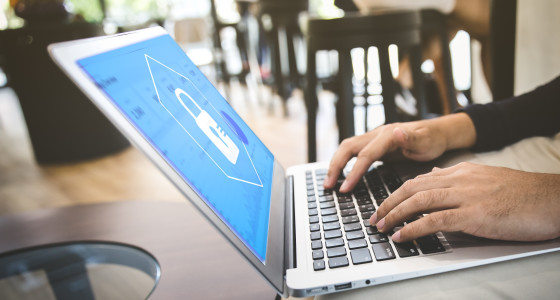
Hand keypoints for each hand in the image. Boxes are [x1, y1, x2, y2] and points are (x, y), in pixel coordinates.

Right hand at [324, 113, 475, 192]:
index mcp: (387, 135)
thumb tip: (397, 132)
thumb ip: (411, 139)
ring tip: (329, 182)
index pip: (365, 155)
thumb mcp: (426, 141)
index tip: (345, 188)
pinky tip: (341, 175)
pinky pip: (354, 153)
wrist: (437, 132)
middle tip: (328, 186)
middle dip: (335, 166)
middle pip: (348, 148)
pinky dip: (343, 163)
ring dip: (336, 164)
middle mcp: (377, 134)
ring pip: (347, 148)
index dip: (353, 172)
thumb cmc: (432, 139)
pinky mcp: (374, 144)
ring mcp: (374, 138)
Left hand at [371, 162, 559, 241]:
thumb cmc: (523, 193)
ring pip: (419, 200)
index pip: (420, 179)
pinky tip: (402, 236)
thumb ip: (457, 176)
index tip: (384, 205)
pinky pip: (436, 220)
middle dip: (388, 203)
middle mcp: (460, 179)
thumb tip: (434, 174)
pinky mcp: (475, 214)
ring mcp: (467, 195)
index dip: (397, 193)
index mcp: (462, 170)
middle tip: (374, 218)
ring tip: (381, 228)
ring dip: (395, 215)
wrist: (553, 198)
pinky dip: (414, 228)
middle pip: (412, 188)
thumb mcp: (485, 177)